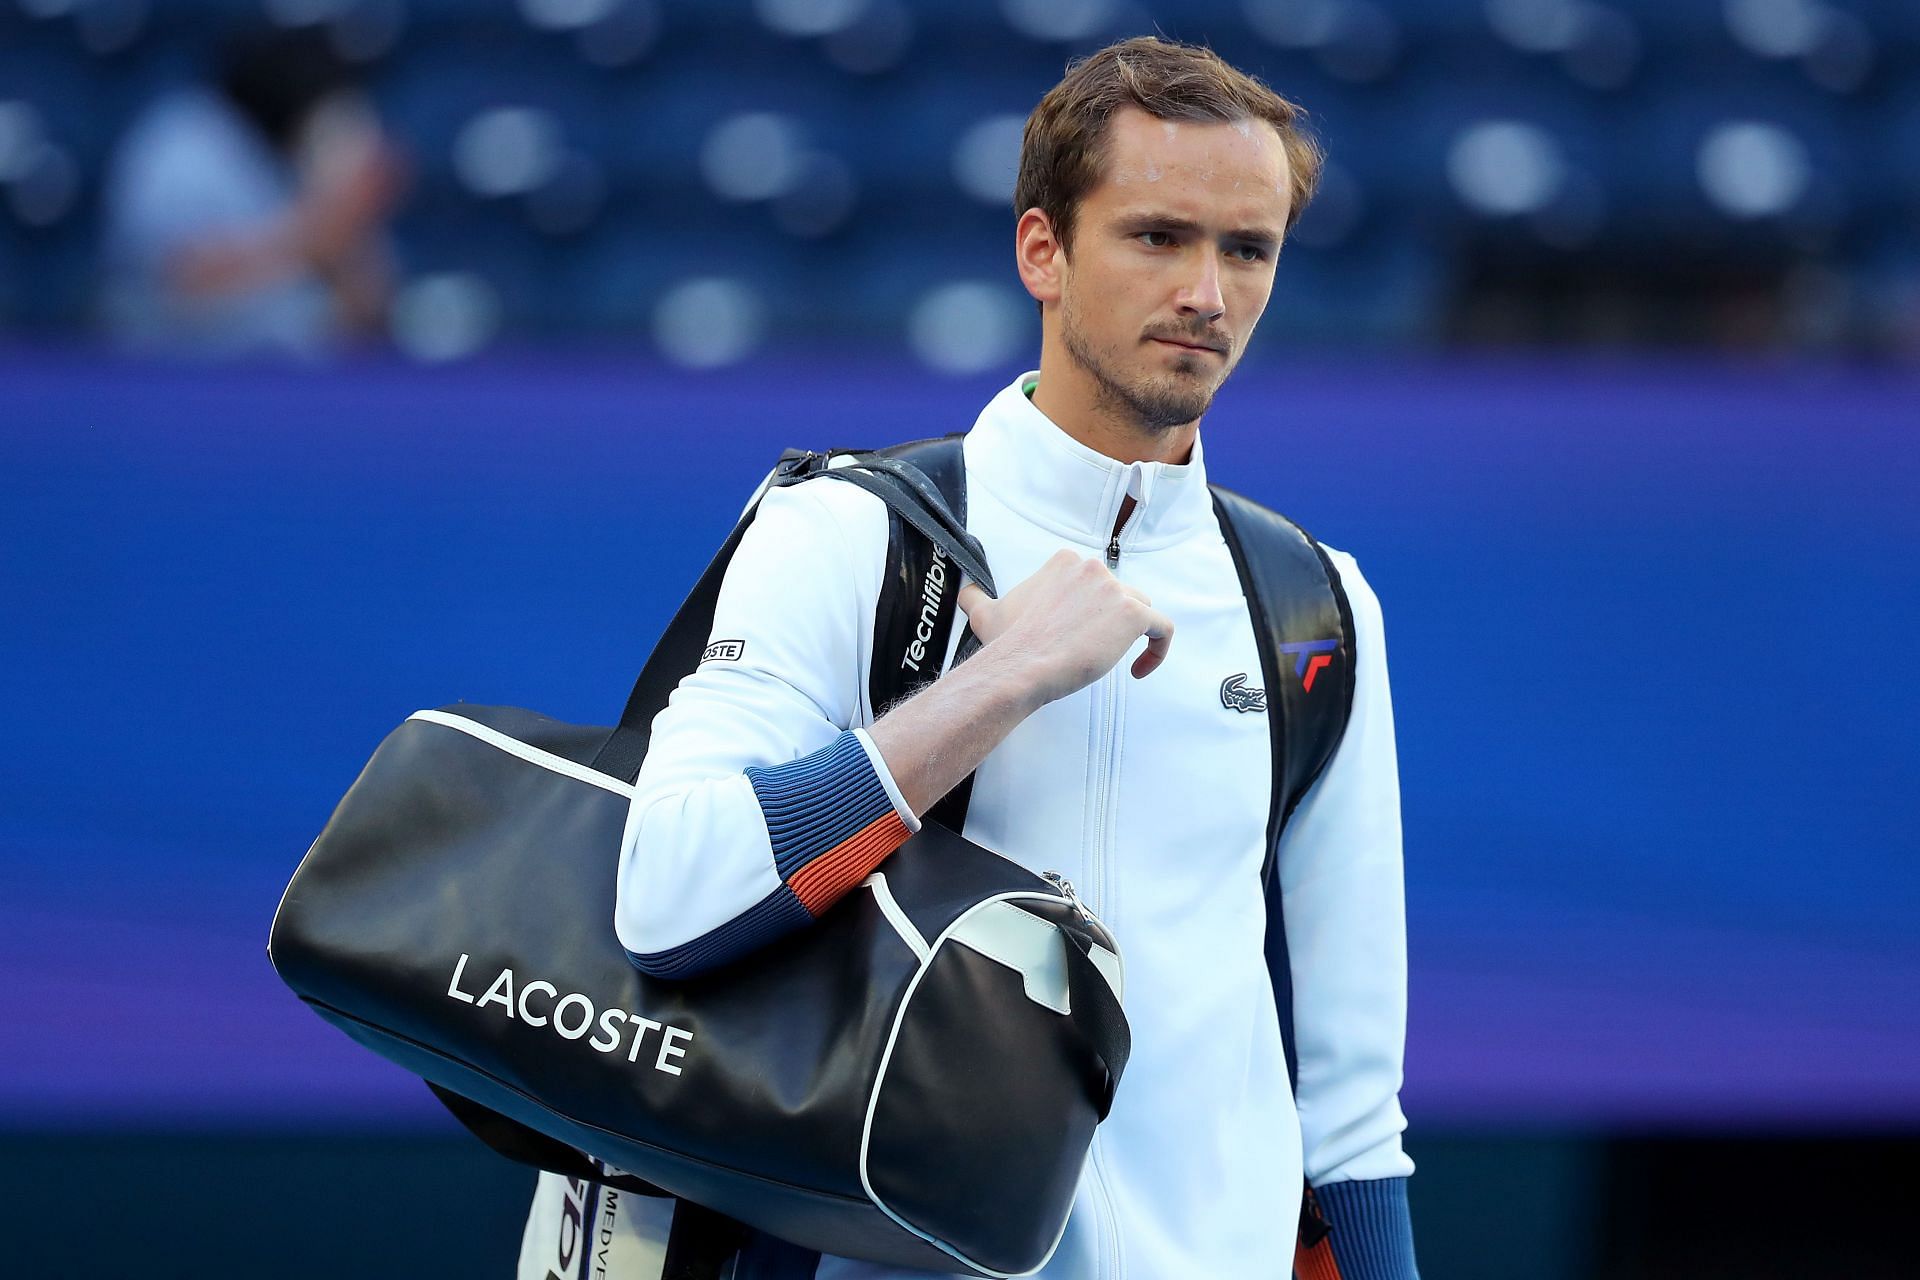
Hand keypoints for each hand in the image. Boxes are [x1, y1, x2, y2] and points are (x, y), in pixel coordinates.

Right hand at [956, 549, 1173, 706]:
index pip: (1093, 582)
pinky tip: (1139, 670)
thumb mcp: (985, 613)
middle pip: (1118, 593)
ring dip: (1128, 634)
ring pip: (1140, 608)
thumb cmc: (1008, 644)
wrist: (1021, 666)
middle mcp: (1092, 568)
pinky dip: (1158, 649)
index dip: (1088, 609)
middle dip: (1107, 621)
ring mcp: (1115, 589)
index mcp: (1065, 562)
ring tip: (1109, 659)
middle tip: (1086, 650)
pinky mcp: (1132, 615)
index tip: (1075, 633)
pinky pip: (1162, 629)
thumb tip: (963, 592)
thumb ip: (975, 597)